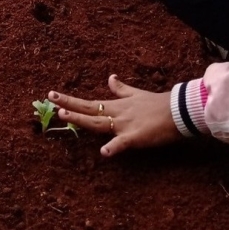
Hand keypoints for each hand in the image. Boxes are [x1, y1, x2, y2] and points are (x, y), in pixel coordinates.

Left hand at [49, 75, 181, 157]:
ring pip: (99, 123)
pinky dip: (114, 147)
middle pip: (89, 109)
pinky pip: (123, 143)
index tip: (53, 95)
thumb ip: (121, 89)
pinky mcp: (137, 137)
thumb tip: (110, 77)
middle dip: (69, 105)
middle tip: (50, 97)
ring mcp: (125, 125)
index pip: (89, 103)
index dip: (71, 101)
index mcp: (117, 106)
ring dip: (81, 120)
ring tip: (64, 116)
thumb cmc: (158, 104)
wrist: (178, 111)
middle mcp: (117, 114)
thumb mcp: (137, 94)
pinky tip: (104, 152)